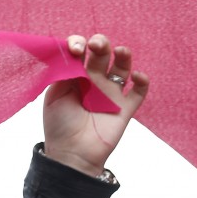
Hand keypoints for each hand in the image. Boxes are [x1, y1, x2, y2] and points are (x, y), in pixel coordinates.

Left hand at [43, 34, 148, 177]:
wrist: (72, 154)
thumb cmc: (59, 125)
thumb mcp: (54, 94)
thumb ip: (63, 72)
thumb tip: (72, 52)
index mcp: (75, 76)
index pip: (80, 52)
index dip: (79, 43)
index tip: (76, 48)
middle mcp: (94, 81)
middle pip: (102, 55)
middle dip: (101, 44)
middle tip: (97, 45)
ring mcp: (111, 94)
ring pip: (122, 68)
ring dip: (124, 56)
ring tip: (121, 51)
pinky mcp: (125, 108)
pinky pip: (139, 92)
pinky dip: (142, 81)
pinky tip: (137, 76)